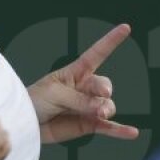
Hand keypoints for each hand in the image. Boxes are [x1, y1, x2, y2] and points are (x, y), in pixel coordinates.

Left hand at [26, 23, 140, 143]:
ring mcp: (89, 107)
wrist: (26, 123)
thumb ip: (80, 100)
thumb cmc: (36, 101)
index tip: (126, 27)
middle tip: (101, 95)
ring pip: (107, 105)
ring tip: (99, 114)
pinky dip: (120, 130)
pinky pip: (108, 127)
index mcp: (76, 72)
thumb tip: (103, 110)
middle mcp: (85, 88)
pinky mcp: (88, 124)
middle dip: (103, 90)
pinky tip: (132, 132)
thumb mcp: (55, 93)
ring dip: (105, 109)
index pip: (97, 53)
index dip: (111, 41)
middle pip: (104, 85)